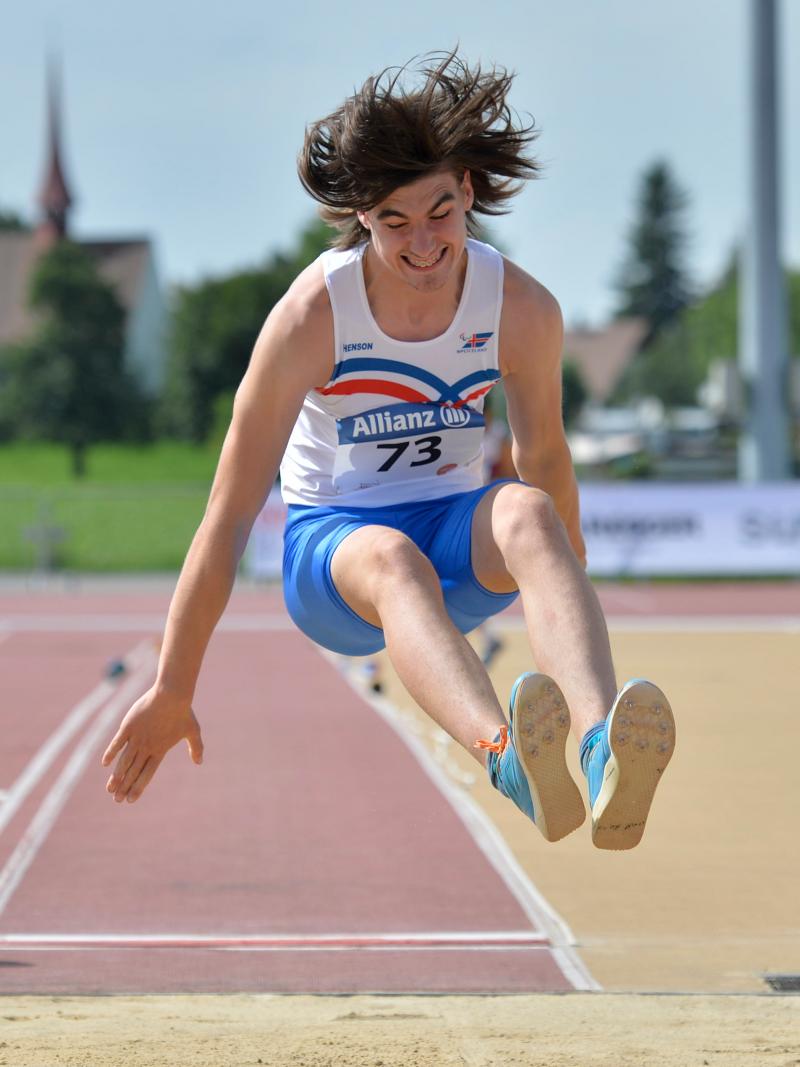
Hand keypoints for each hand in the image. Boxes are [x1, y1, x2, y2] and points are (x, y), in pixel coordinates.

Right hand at [101, 686, 203, 803]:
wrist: (171, 694)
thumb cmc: (183, 712)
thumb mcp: (193, 731)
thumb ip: (196, 748)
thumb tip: (199, 762)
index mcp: (160, 750)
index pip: (147, 774)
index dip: (138, 787)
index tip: (131, 799)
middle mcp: (147, 747)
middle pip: (133, 771)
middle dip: (124, 787)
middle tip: (116, 800)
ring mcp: (136, 737)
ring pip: (124, 761)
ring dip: (116, 776)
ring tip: (110, 789)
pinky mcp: (128, 726)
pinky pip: (117, 743)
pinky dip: (111, 753)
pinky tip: (105, 764)